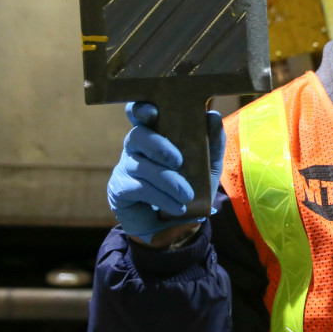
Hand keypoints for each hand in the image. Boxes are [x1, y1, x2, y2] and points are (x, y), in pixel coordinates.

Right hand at [107, 101, 224, 244]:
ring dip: (168, 180)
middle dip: (158, 145)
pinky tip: (177, 206)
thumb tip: (212, 116)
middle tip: (178, 161)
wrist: (176, 223)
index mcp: (155, 133)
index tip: (153, 111)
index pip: (140, 113)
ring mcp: (125, 167)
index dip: (141, 109)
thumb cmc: (190, 185)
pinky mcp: (120, 189)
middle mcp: (136, 146)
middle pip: (137, 135)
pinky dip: (161, 197)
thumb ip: (212, 142)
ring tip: (186, 195)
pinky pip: (139, 187)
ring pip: (141, 165)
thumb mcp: (207, 165)